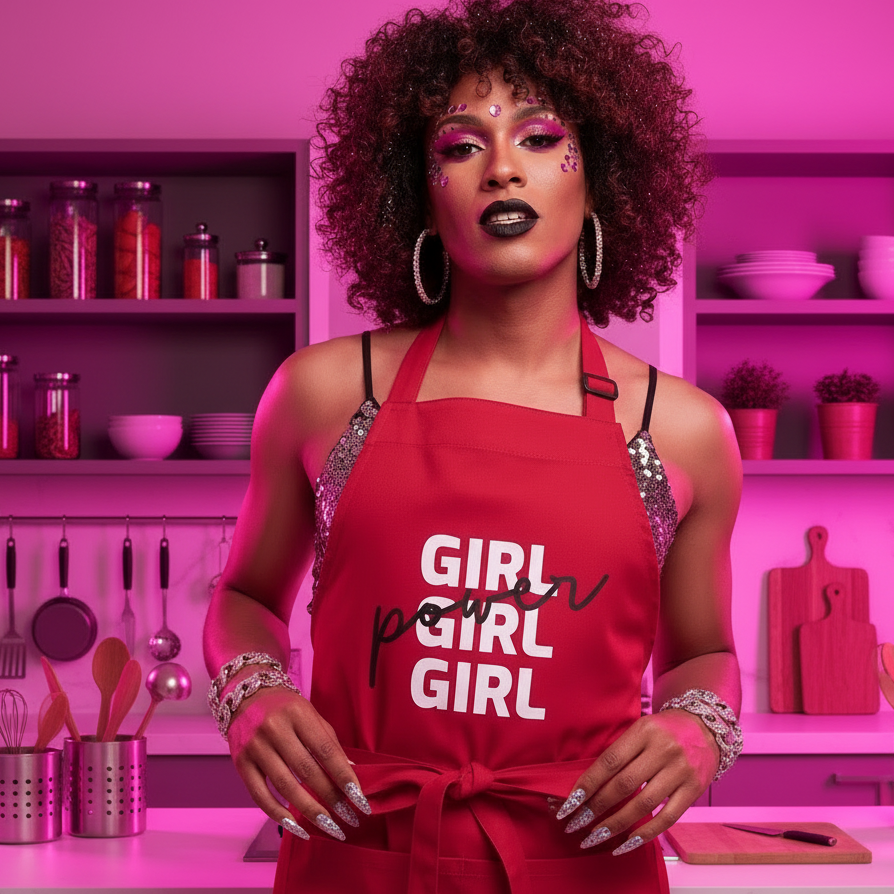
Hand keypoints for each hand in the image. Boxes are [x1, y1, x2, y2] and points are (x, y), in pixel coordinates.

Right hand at [227, 686, 370, 840]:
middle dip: (331, 798)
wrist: (246, 695)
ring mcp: (255, 746)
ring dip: (309, 811)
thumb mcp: (310, 715)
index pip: (326, 750)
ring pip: (285, 786)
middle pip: (307, 771)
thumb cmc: (285, 708)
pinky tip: (296, 826)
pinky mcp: (241, 762)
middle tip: (349, 818)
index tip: (360, 799)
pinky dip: (278, 814)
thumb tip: (351, 772)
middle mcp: (275, 728)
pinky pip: (260, 795)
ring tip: (328, 826)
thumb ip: (329, 742)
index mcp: (298, 713)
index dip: (344, 776)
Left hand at [554, 710, 718, 854]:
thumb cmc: (664, 730)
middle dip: (596, 807)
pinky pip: (667, 818)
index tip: (570, 802)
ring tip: (594, 837)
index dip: (588, 783)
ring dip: (615, 825)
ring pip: (643, 805)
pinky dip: (644, 833)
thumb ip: (620, 752)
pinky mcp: (693, 790)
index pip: (610, 761)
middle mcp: (663, 750)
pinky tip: (625, 843)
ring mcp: (680, 771)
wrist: (706, 726)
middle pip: (624, 785)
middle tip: (575, 824)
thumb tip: (588, 785)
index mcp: (644, 731)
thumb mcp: (640, 729)